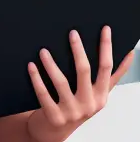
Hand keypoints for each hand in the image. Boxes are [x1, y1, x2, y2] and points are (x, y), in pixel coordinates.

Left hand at [26, 26, 134, 141]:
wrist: (55, 131)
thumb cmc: (77, 107)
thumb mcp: (97, 94)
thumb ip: (112, 77)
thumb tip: (129, 54)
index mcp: (101, 96)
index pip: (107, 68)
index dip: (107, 47)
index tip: (105, 28)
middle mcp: (90, 104)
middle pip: (85, 71)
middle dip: (78, 50)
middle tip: (72, 33)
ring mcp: (72, 112)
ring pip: (62, 82)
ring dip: (51, 64)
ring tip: (43, 50)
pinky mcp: (55, 117)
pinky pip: (44, 94)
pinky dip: (36, 78)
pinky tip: (31, 65)